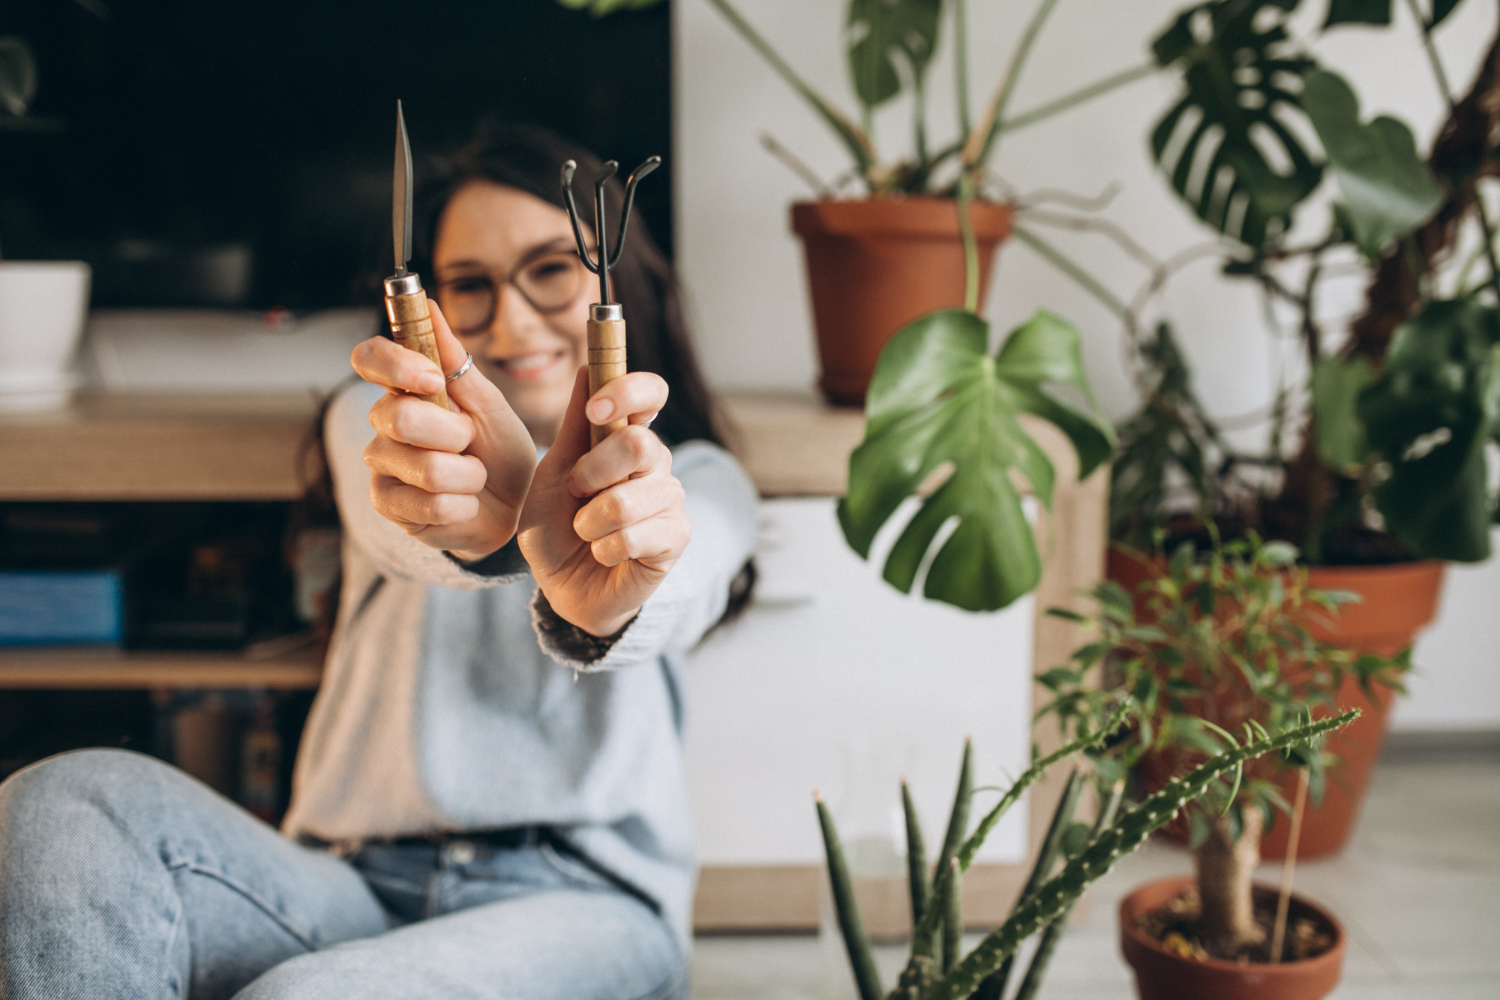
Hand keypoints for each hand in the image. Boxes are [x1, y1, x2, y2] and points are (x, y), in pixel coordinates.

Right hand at [351, 300, 535, 561]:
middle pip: (400, 417)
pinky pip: (431, 504)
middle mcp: (384, 424)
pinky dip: (464, 504)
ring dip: (468, 475)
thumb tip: (429, 304)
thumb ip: (456, 361)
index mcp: (405, 389)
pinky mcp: (388, 505)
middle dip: (455, 434)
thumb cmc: (499, 451)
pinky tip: (465, 502)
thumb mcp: (489, 403)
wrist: (514, 506)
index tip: (433, 380)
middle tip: (470, 443)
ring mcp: (382, 466)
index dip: (396, 365)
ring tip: (473, 476)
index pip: (369, 357)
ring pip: (425, 467)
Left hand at [518, 368, 690, 636]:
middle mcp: (655, 463)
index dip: (628, 391)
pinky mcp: (676, 537)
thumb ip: (573, 428)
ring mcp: (669, 499)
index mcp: (626, 437)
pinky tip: (604, 554)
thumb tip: (588, 368)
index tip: (596, 408)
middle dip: (593, 471)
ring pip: (629, 499)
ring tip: (586, 532)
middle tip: (575, 492)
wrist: (563, 587)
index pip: (650, 393)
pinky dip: (604, 548)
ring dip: (590, 521)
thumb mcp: (552, 474)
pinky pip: (634, 535)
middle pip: (639, 444)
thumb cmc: (557, 528)